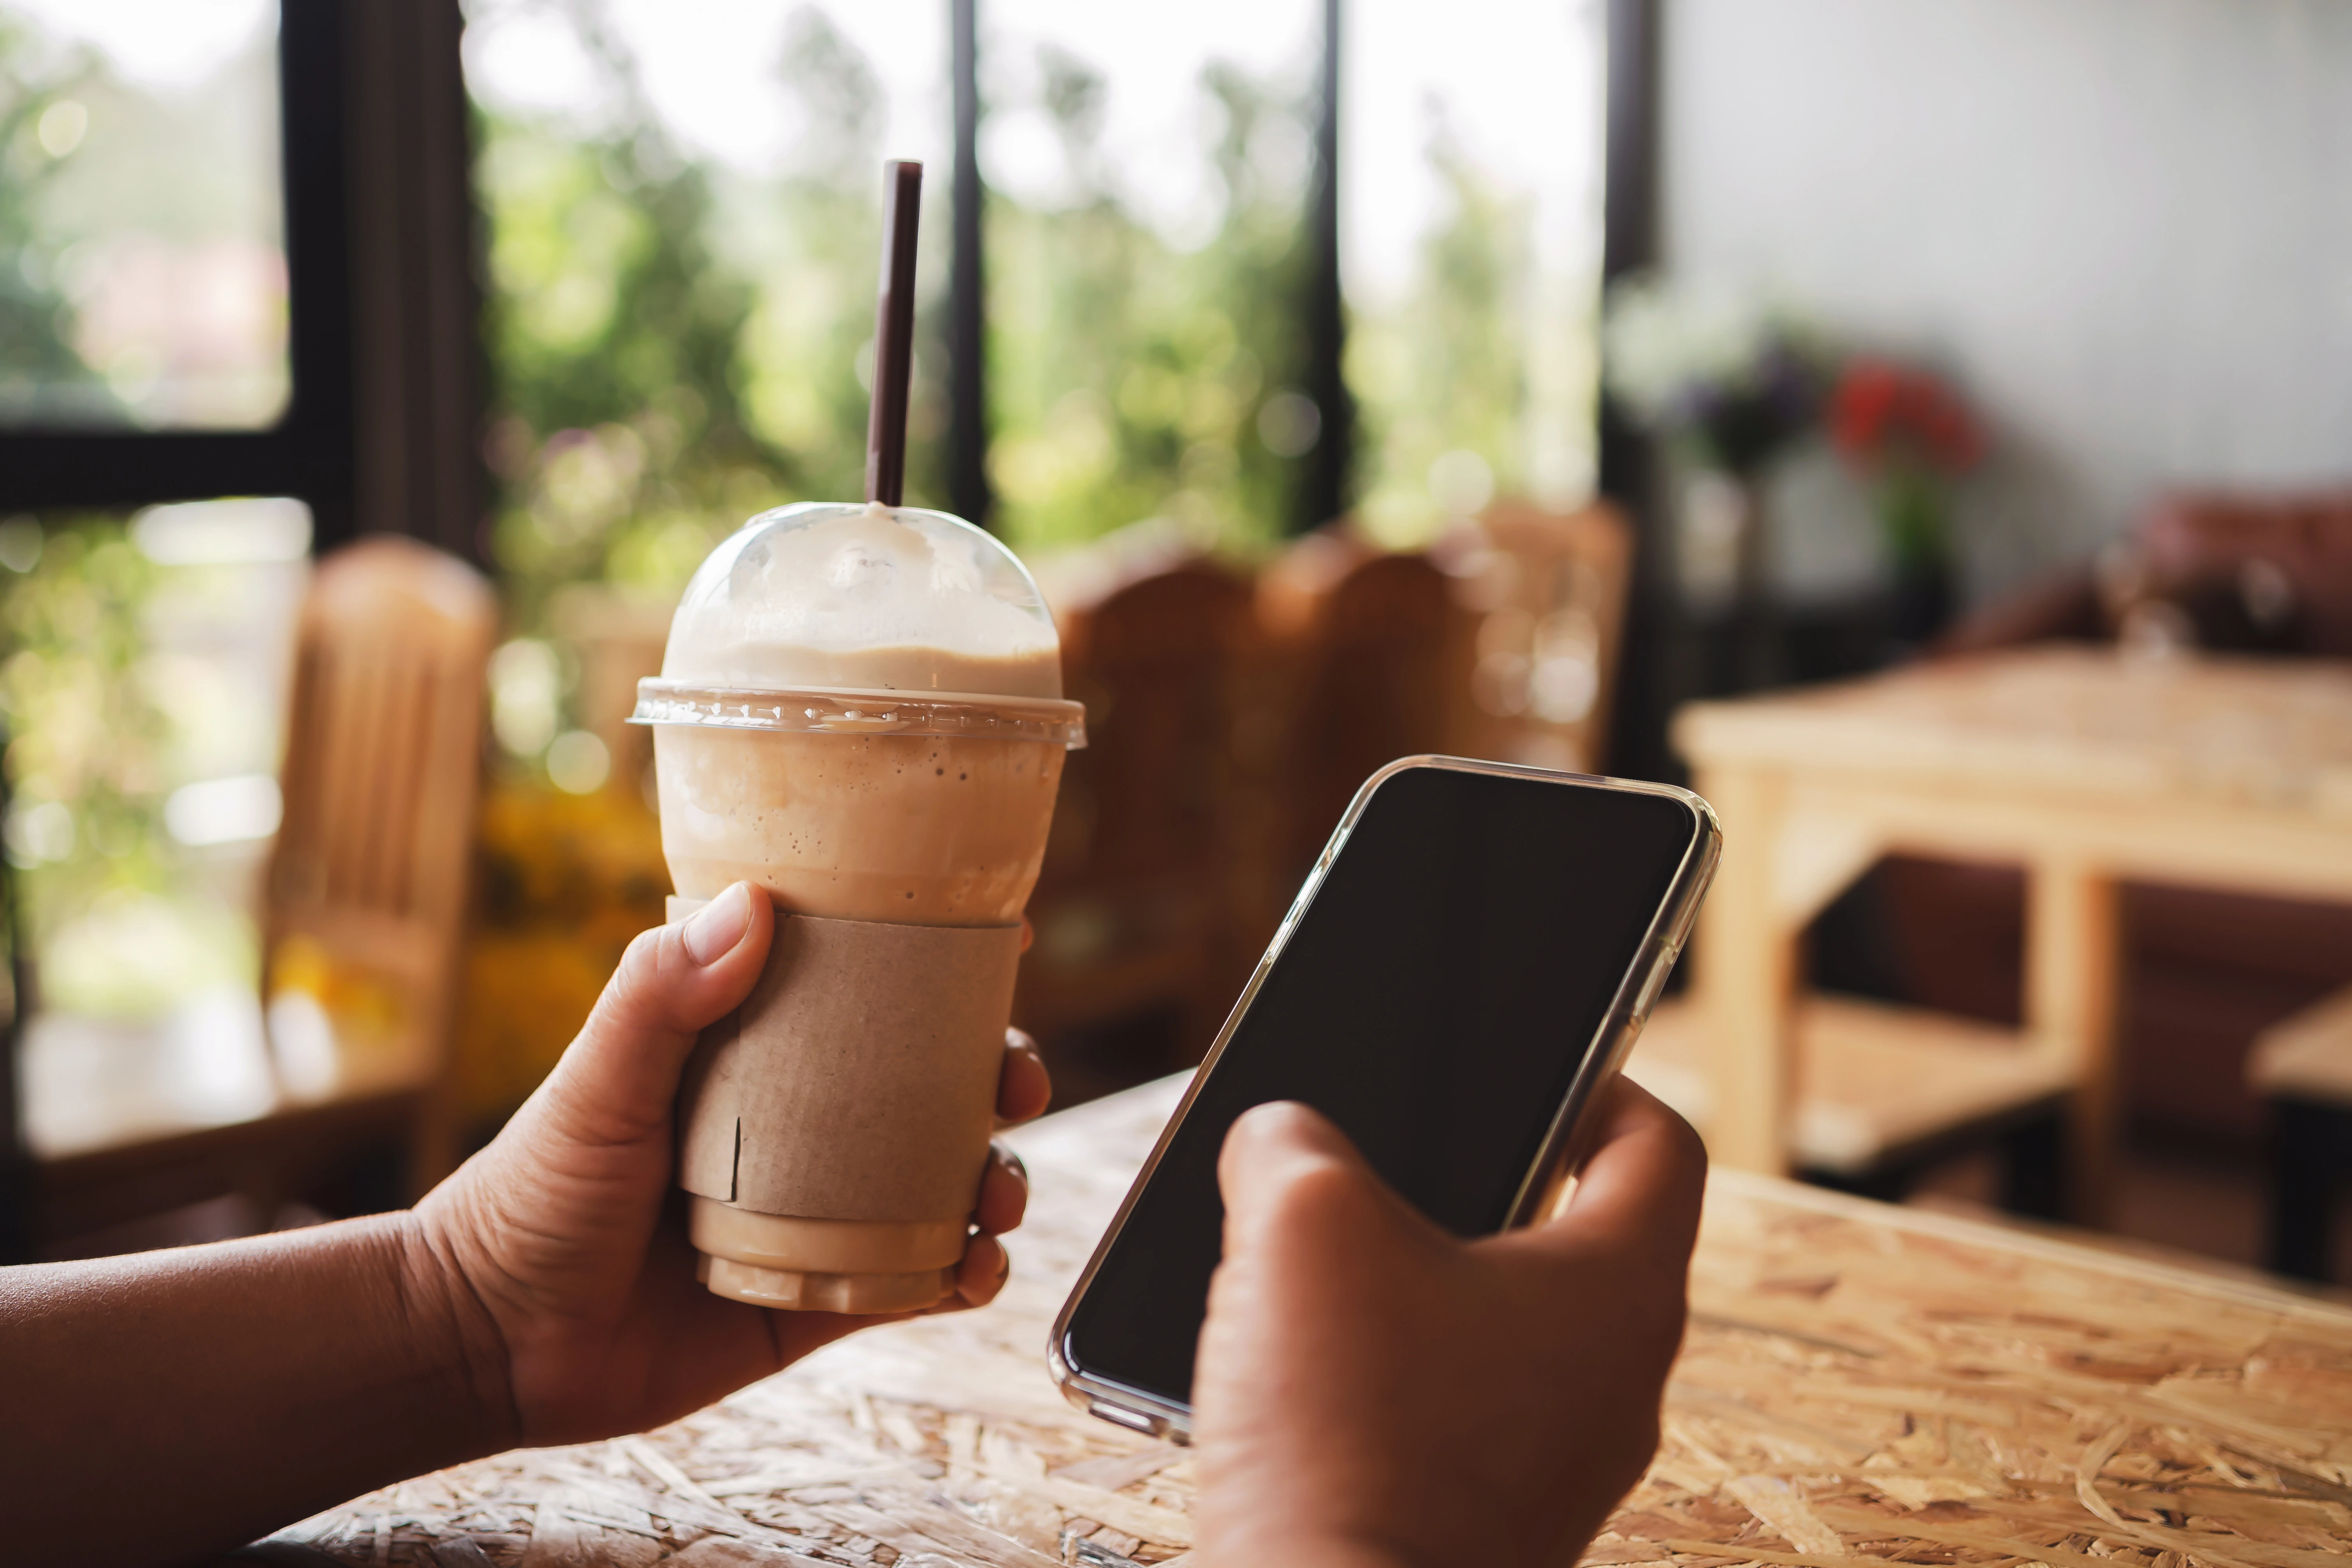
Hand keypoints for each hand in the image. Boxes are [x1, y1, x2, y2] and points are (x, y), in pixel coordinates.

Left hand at [408, 881, 1050, 1447]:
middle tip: (1017, 1083)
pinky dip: (965, 1274)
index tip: (1007, 941)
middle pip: (934, 1083)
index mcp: (756, 1054)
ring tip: (1000, 1194)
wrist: (490, 1342)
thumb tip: (754, 905)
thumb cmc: (526, 1197)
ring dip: (1000, 1178)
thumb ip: (661, 995)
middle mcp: (803, 1127)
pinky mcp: (823, 1298)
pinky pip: (919, 1280)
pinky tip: (973, 1269)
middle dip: (1000, 1075)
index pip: (866, 989)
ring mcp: (820, 1214)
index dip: (945, 964)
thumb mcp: (595, 1084)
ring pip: (946, 1179)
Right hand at [1190, 1079, 1705, 1567]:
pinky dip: (1386, 1371)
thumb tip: (1282, 1139)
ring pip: (1497, 1328)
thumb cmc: (1346, 1427)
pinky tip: (1297, 1360)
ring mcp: (1554, 1466)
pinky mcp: (1484, 1520)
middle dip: (1466, 1184)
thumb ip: (1291, 1141)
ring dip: (1409, 1284)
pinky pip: (1452, 1410)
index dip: (1599, 1077)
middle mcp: (1613, 1383)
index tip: (1529, 1065)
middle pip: (1566, 1234)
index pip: (1659, 1142)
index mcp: (1619, 1291)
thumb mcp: (1299, 1220)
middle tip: (1381, 1157)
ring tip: (1313, 1258)